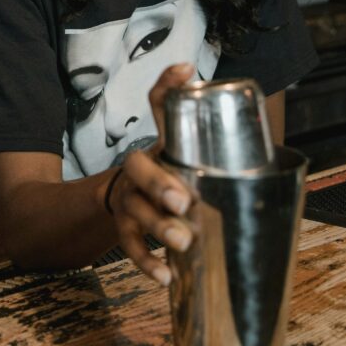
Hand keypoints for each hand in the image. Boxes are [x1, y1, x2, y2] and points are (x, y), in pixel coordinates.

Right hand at [107, 63, 195, 285]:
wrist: (123, 199)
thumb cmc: (169, 174)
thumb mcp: (185, 150)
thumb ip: (206, 132)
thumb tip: (222, 93)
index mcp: (159, 142)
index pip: (159, 105)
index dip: (168, 85)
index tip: (186, 69)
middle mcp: (138, 166)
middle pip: (141, 169)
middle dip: (161, 185)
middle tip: (184, 202)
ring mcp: (128, 198)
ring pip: (137, 211)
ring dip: (160, 227)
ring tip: (184, 241)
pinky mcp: (123, 228)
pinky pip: (130, 246)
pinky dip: (146, 262)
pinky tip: (165, 276)